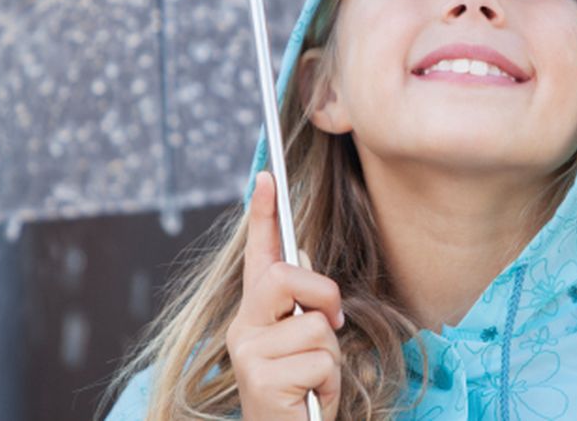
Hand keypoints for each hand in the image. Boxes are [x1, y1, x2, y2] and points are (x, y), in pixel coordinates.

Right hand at [226, 170, 344, 419]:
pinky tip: (312, 399)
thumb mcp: (307, 345)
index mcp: (256, 314)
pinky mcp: (261, 380)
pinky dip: (329, 383)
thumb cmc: (302, 394)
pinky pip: (320, 361)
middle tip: (333, 323)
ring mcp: (248, 354)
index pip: (258, 255)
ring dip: (331, 357)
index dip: (261, 214)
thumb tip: (306, 266)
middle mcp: (243, 328)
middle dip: (321, 294)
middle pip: (284, 277)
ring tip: (315, 381)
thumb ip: (304, 308)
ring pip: (315, 326)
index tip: (267, 177)